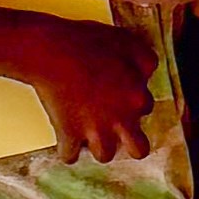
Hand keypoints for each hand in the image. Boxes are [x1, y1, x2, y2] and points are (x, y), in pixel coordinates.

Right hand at [25, 24, 160, 163]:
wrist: (51, 52)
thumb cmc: (87, 43)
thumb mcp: (127, 42)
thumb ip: (145, 61)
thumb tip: (147, 75)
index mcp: (137, 98)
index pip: (146, 108)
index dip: (133, 103)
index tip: (121, 97)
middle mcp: (120, 120)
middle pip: (138, 149)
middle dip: (131, 143)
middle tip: (119, 132)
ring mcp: (94, 131)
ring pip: (104, 155)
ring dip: (98, 145)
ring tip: (90, 132)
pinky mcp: (68, 135)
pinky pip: (69, 156)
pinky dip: (67, 150)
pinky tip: (66, 138)